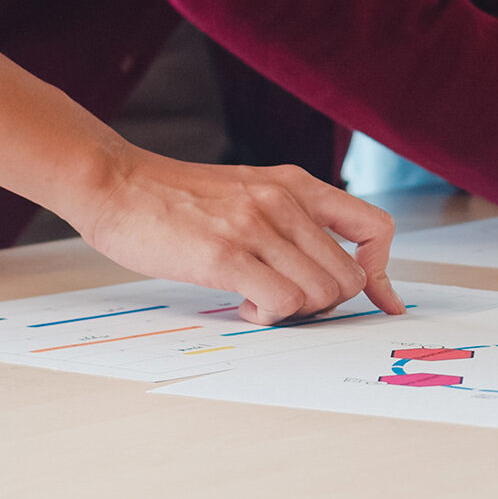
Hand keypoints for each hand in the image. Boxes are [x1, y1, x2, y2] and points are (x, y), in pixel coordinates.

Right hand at [74, 148, 402, 325]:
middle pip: (350, 276)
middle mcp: (286, 202)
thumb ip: (292, 220)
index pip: (375, 228)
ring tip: (259, 299)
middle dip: (326, 304)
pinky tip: (243, 304)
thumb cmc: (178, 198)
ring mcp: (257, 227)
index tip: (379, 301)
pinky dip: (269, 315)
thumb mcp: (252, 189)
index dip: (382, 272)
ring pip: (321, 293)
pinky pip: (281, 302)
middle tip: (289, 302)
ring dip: (296, 311)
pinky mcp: (225, 254)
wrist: (114, 182)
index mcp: (298, 185)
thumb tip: (327, 267)